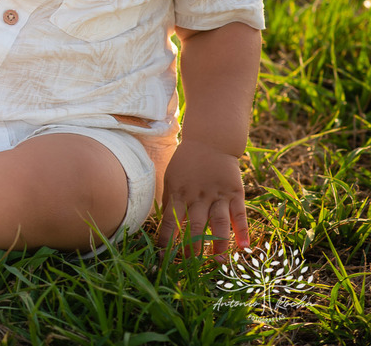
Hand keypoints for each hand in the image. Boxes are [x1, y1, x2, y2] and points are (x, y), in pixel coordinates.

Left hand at [157, 138, 249, 258]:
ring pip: (218, 223)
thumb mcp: (171, 177)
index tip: (163, 258)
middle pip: (195, 226)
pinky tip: (244, 246)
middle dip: (193, 248)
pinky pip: (239, 214)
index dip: (167, 240)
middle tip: (191, 266)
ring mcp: (218, 195)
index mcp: (179, 193)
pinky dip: (242, 230)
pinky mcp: (235, 192)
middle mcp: (198, 196)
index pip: (170, 221)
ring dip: (219, 243)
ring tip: (218, 262)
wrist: (210, 141)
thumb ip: (169, 200)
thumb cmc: (186, 162)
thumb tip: (163, 224)